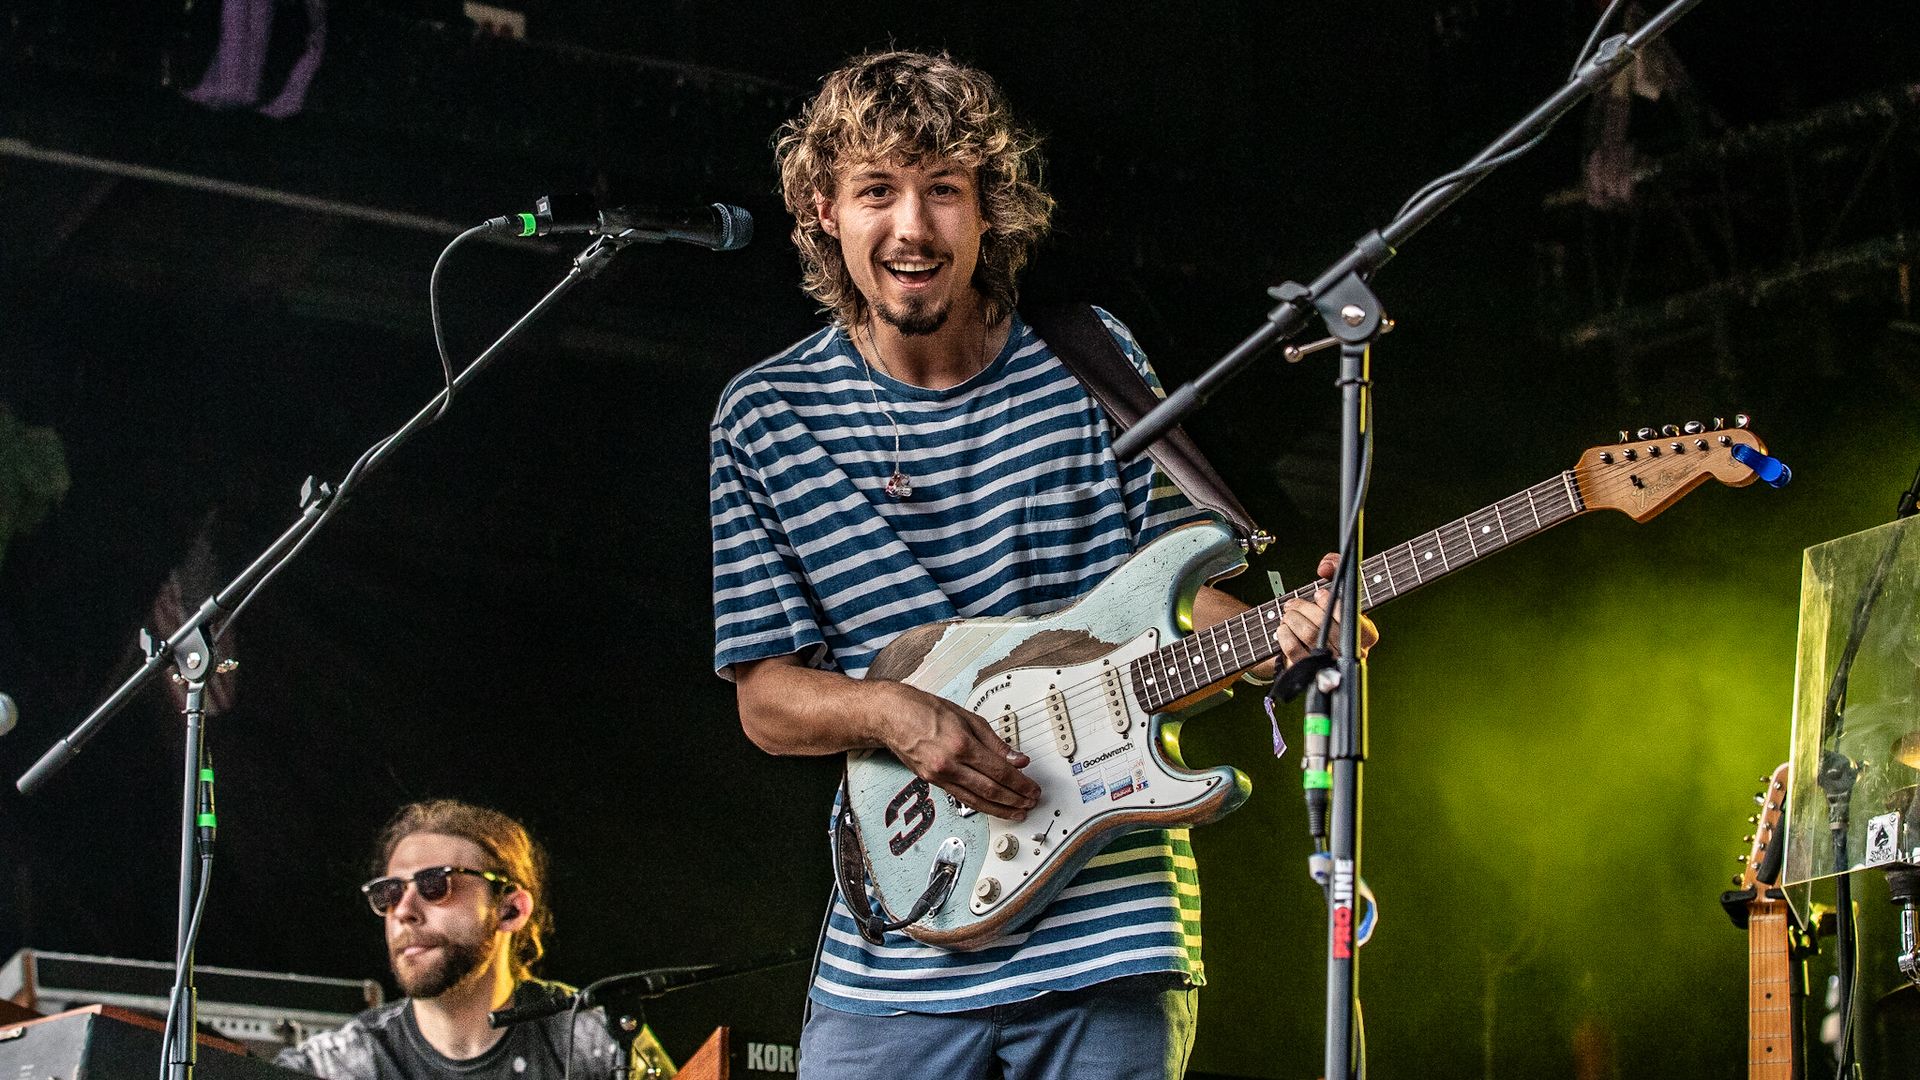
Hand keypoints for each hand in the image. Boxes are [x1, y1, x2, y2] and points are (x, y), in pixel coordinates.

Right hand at [874, 681, 1041, 820]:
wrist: (892, 716)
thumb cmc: (926, 711)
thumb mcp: (968, 718)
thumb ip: (995, 742)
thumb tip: (1017, 759)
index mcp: (961, 744)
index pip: (1000, 771)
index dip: (1021, 783)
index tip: (1032, 788)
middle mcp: (949, 764)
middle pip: (990, 790)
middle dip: (1015, 800)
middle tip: (1030, 803)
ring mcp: (939, 776)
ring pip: (976, 800)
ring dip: (1000, 809)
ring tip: (1017, 813)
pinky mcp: (932, 782)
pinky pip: (962, 798)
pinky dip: (981, 805)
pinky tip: (992, 808)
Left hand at [1269, 552, 1379, 666]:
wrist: (1317, 648)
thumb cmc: (1331, 614)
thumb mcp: (1338, 589)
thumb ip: (1336, 566)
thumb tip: (1325, 567)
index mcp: (1366, 633)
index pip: (1350, 616)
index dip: (1332, 602)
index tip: (1318, 593)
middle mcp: (1351, 651)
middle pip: (1326, 626)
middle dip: (1305, 609)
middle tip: (1293, 603)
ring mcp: (1331, 664)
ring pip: (1311, 637)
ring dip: (1293, 619)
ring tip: (1288, 613)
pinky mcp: (1310, 671)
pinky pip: (1294, 651)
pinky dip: (1285, 635)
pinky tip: (1284, 628)